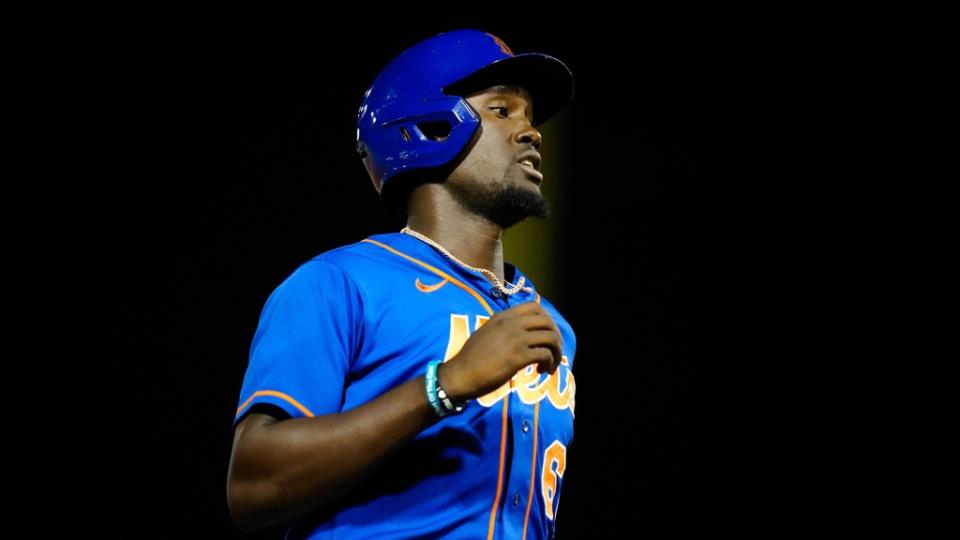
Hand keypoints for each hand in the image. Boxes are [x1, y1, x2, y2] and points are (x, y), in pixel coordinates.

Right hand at [437, 302, 562, 400]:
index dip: (547, 319)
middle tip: (553, 351)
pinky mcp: (518, 357)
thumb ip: (502, 329)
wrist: (460, 374)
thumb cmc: (470, 358)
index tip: (546, 334)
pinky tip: (541, 371)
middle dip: (556, 337)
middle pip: (547, 322)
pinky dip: (549, 363)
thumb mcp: (485, 333)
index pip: (534, 307)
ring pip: (550, 338)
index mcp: (503, 316)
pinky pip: (545, 355)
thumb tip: (519, 333)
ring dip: (556, 352)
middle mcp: (511, 324)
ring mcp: (515, 340)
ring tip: (550, 365)